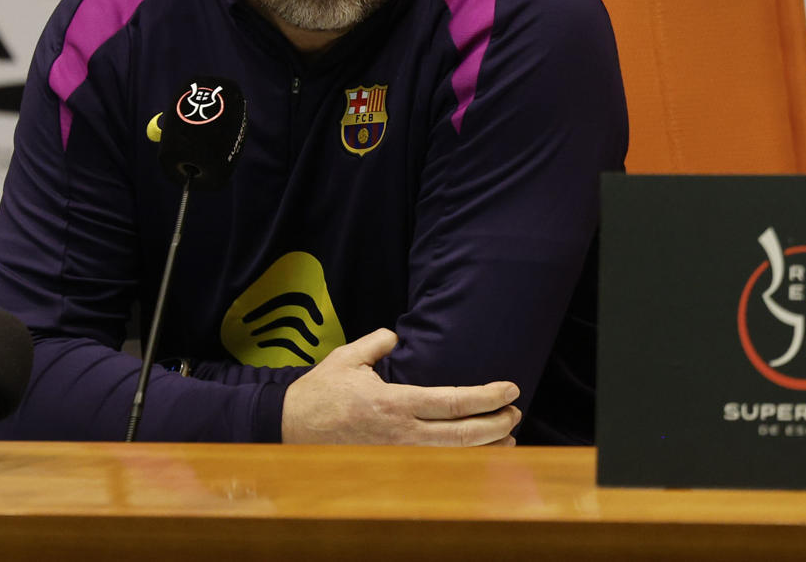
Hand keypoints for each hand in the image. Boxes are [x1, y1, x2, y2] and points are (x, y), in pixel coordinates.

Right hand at [281, 327, 521, 445]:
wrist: (288, 430)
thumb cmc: (319, 393)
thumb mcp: (347, 358)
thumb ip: (376, 343)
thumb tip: (395, 336)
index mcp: (395, 402)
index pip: (454, 402)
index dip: (488, 397)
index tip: (510, 390)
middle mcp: (402, 433)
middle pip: (463, 436)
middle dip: (497, 425)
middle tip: (516, 414)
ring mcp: (398, 456)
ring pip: (454, 458)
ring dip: (485, 449)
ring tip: (508, 438)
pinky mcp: (391, 468)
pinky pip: (435, 468)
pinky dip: (461, 464)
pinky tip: (476, 458)